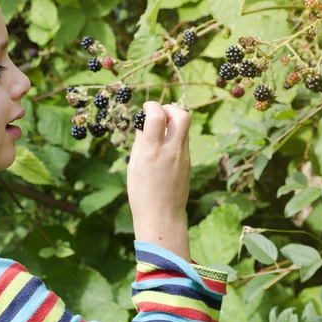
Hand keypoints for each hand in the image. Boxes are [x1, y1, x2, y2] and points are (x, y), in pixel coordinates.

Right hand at [127, 101, 191, 260]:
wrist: (162, 215)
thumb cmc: (141, 193)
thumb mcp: (134, 166)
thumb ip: (140, 143)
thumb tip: (142, 125)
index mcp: (152, 152)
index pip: (157, 116)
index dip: (152, 106)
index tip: (146, 107)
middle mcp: (171, 151)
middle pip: (182, 115)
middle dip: (170, 107)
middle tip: (159, 113)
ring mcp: (183, 156)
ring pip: (185, 127)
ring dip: (173, 120)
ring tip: (160, 129)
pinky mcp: (188, 162)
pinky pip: (184, 140)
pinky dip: (175, 134)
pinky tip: (164, 144)